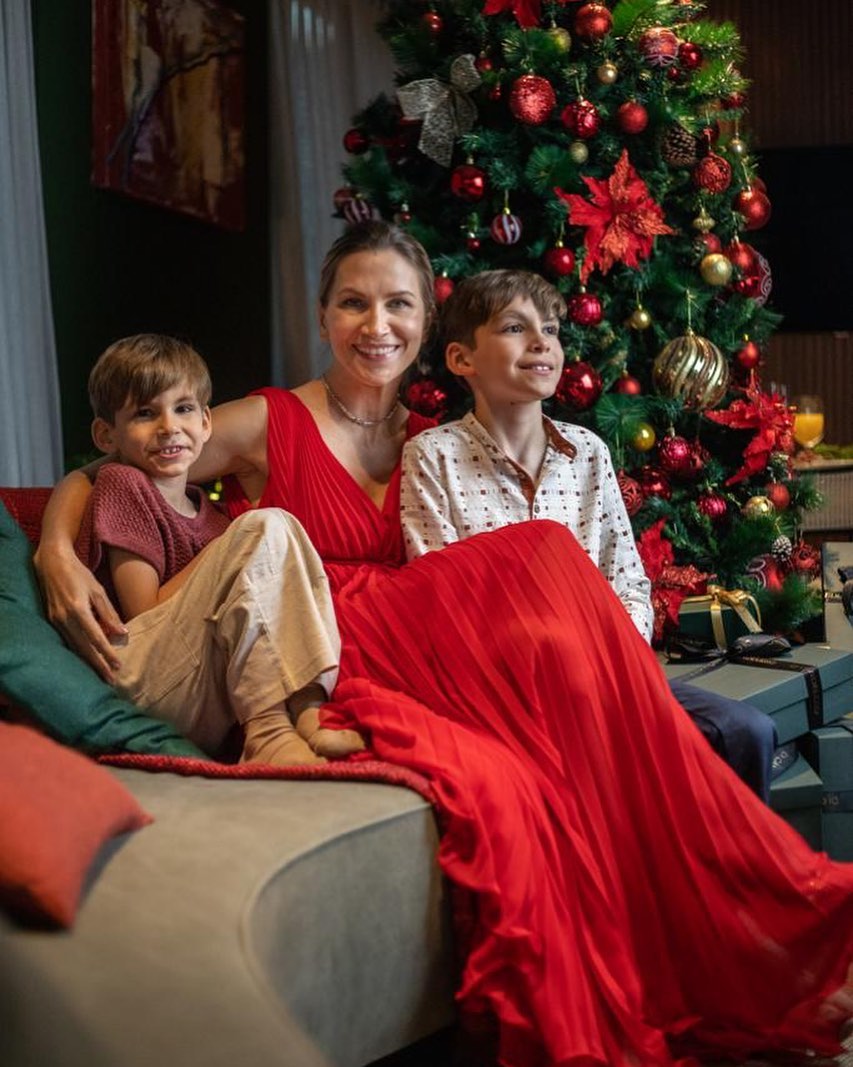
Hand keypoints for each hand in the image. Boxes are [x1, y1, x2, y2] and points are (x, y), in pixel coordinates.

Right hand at [33, 544, 127, 681]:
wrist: (52, 564)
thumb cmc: (79, 575)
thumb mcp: (98, 591)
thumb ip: (109, 613)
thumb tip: (122, 633)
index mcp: (78, 609)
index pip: (95, 637)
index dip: (107, 653)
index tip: (118, 666)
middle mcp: (65, 618)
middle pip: (83, 648)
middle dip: (98, 665)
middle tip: (111, 681)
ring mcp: (56, 621)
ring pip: (74, 647)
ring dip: (88, 662)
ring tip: (102, 675)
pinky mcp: (52, 621)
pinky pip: (67, 641)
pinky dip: (78, 652)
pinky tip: (87, 660)